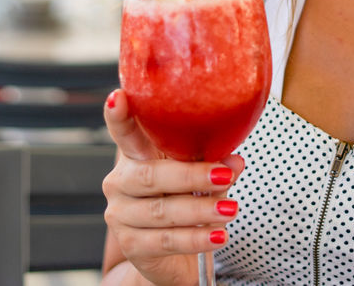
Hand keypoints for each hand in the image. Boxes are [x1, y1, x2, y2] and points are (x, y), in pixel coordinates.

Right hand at [102, 90, 244, 285]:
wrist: (174, 255)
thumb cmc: (184, 203)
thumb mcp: (199, 179)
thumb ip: (213, 166)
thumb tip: (235, 161)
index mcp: (135, 156)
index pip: (124, 132)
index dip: (118, 116)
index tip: (119, 97)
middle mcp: (120, 183)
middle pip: (151, 175)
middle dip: (191, 175)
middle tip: (225, 175)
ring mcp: (121, 215)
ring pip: (162, 211)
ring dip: (201, 210)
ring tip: (231, 209)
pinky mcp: (132, 245)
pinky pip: (166, 240)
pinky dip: (196, 238)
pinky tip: (219, 235)